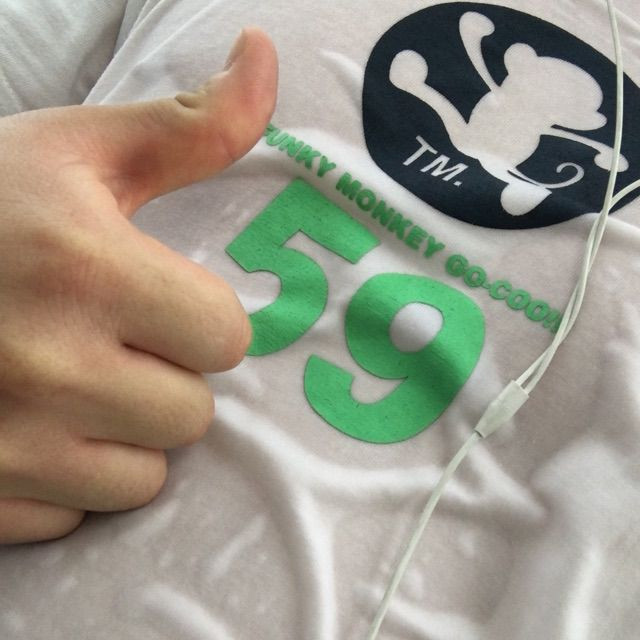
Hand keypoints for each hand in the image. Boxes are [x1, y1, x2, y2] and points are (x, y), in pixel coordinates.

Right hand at [0, 28, 277, 543]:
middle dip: (166, 379)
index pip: (226, 337)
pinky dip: (63, 479)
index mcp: (84, 269)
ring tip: (75, 386)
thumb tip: (265, 56)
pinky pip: (72, 515)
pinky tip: (26, 428)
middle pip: (191, 414)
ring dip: (124, 436)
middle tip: (113, 342)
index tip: (162, 299)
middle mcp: (44, 366)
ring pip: (141, 476)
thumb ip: (191, 126)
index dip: (202, 319)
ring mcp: (2, 446)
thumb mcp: (80, 151)